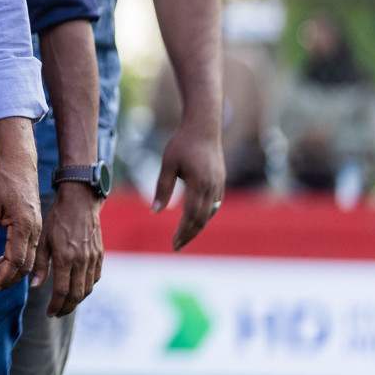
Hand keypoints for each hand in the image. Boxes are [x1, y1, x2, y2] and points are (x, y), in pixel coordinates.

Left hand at [0, 117, 40, 292]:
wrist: (18, 162)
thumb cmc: (1, 180)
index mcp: (24, 226)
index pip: (15, 261)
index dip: (2, 277)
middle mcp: (33, 231)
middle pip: (23, 265)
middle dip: (6, 279)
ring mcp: (35, 229)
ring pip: (25, 259)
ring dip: (8, 271)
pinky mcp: (32, 226)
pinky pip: (25, 249)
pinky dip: (13, 259)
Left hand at [32, 183, 102, 316]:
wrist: (80, 203)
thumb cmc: (56, 219)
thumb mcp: (42, 239)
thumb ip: (40, 264)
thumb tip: (36, 286)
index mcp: (66, 257)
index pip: (62, 292)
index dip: (56, 306)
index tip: (49, 312)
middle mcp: (82, 261)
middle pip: (77, 295)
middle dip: (66, 309)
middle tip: (57, 313)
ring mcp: (93, 259)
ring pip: (87, 289)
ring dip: (76, 300)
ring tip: (65, 304)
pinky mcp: (100, 256)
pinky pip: (94, 279)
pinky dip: (86, 288)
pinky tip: (76, 288)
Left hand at [154, 118, 225, 251]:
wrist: (203, 127)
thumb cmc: (182, 144)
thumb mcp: (167, 164)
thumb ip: (162, 188)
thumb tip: (155, 212)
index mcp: (199, 184)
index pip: (191, 216)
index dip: (183, 232)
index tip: (173, 244)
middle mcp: (212, 188)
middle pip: (202, 219)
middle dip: (189, 234)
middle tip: (176, 246)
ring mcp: (218, 186)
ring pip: (209, 214)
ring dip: (196, 226)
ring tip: (183, 237)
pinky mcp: (220, 182)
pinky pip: (212, 205)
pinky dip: (203, 215)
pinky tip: (193, 220)